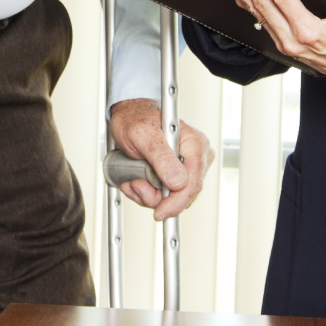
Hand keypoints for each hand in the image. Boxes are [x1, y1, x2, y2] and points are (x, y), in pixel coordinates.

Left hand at [107, 98, 214, 220]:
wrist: (128, 113)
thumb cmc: (136, 117)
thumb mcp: (144, 135)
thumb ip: (161, 158)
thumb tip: (179, 182)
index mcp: (195, 143)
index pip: (194, 183)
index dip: (176, 202)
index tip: (159, 212)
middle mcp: (196, 155)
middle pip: (183, 194)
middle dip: (157, 197)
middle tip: (137, 185)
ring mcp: (187, 165)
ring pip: (173, 197)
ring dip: (148, 194)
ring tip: (134, 179)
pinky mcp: (176, 173)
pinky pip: (166, 193)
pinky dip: (148, 192)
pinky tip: (137, 180)